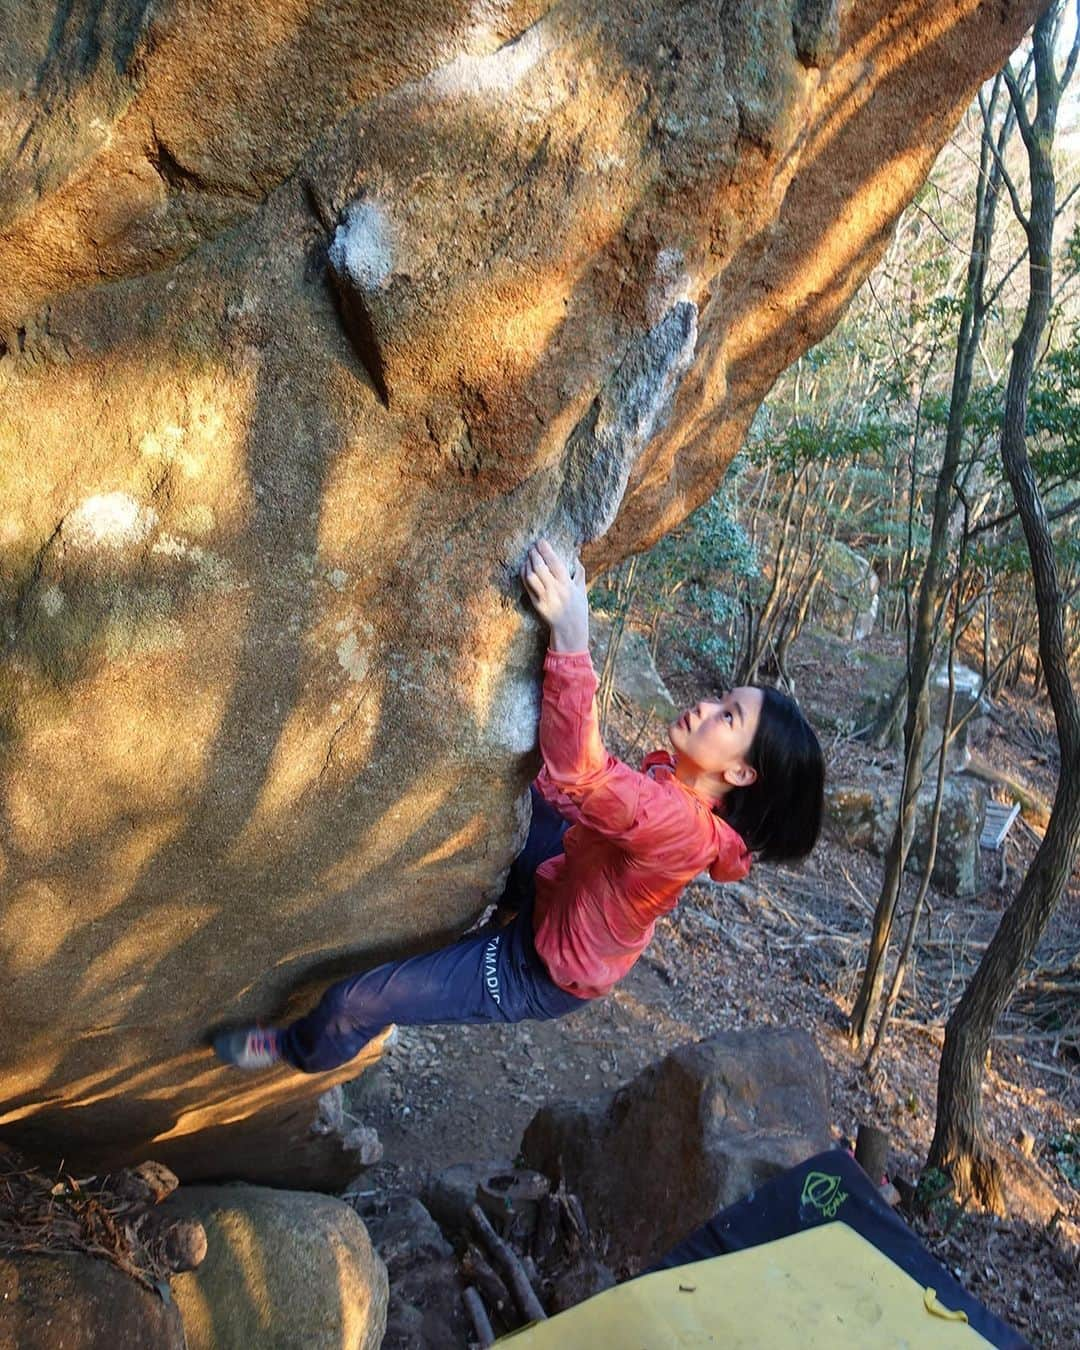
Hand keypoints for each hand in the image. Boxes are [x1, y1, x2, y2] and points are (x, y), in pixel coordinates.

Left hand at [521, 538, 588, 652]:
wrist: (570, 630)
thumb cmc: (578, 609)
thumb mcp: (582, 591)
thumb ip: (579, 574)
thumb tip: (575, 558)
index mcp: (568, 585)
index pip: (555, 563)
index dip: (547, 550)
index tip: (541, 541)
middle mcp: (555, 591)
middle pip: (540, 568)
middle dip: (535, 555)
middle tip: (533, 547)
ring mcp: (544, 598)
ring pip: (531, 577)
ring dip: (528, 564)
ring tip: (529, 556)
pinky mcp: (537, 604)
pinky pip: (528, 587)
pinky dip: (525, 575)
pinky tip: (525, 568)